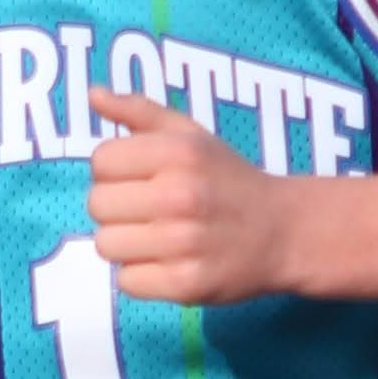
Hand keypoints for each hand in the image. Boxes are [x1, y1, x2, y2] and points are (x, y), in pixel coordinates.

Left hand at [83, 82, 300, 302]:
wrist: (283, 231)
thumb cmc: (227, 179)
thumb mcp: (191, 134)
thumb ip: (139, 111)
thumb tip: (94, 94)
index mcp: (179, 152)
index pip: (101, 161)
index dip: (113, 170)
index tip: (138, 177)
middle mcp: (181, 195)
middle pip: (97, 205)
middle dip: (116, 208)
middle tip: (147, 210)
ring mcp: (184, 243)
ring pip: (106, 245)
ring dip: (125, 243)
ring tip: (156, 237)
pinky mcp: (186, 284)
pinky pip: (126, 281)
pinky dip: (141, 275)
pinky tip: (167, 261)